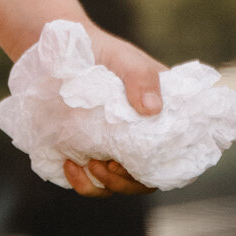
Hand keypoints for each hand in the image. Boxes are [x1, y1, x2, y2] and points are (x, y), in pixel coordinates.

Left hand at [63, 25, 161, 197]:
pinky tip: (70, 165)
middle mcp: (139, 136)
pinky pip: (92, 184)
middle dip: (129, 181)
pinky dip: (83, 184)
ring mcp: (113, 148)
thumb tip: (153, 109)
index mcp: (160, 115)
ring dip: (108, 184)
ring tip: (91, 163)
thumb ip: (141, 78)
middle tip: (111, 164)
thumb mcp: (124, 59)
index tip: (148, 163)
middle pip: (147, 177)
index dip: (167, 166)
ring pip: (120, 185)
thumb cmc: (100, 51)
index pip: (176, 152)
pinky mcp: (88, 154)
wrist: (59, 52)